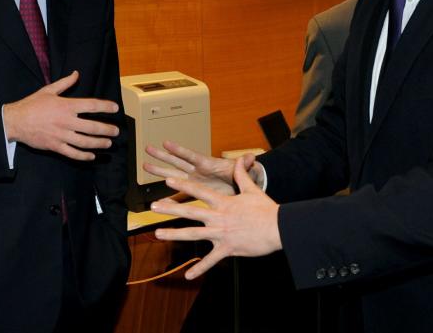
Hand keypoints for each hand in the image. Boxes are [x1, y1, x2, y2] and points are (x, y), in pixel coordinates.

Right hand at [4, 71, 119, 160]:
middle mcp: (66, 121)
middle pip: (92, 127)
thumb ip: (65, 83)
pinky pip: (73, 153)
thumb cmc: (32, 104)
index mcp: (66, 106)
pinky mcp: (55, 146)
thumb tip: (76, 74)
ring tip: (108, 143)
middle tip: (116, 131)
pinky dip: (84, 156)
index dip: (105, 106)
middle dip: (107, 129)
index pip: (91, 105)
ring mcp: (62, 135)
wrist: (15, 121)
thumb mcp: (48, 90)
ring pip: (85, 142)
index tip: (115, 108)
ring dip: (99, 143)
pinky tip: (92, 156)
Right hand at [144, 140, 260, 196]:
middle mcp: (198, 171)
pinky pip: (180, 196)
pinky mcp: (196, 192)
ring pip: (173, 176)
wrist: (245, 190)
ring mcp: (195, 181)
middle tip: (147, 149)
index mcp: (207, 165)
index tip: (166, 143)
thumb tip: (252, 158)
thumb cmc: (243, 177)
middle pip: (176, 162)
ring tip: (145, 166)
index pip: (191, 156)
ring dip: (159, 171)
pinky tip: (160, 201)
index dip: (179, 150)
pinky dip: (170, 199)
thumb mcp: (245, 171)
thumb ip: (246, 165)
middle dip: (162, 156)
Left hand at [150, 158, 281, 278]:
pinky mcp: (228, 249)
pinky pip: (211, 260)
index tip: (169, 181)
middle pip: (191, 211)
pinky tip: (188, 275)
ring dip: (175, 234)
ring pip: (194, 234)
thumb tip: (242, 158)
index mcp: (224, 202)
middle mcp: (219, 217)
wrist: (279, 228)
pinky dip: (200, 268)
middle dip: (171, 209)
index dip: (183, 185)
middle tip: (154, 207)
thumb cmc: (266, 209)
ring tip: (158, 234)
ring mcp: (221, 234)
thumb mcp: (252, 189)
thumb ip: (242, 174)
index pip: (199, 192)